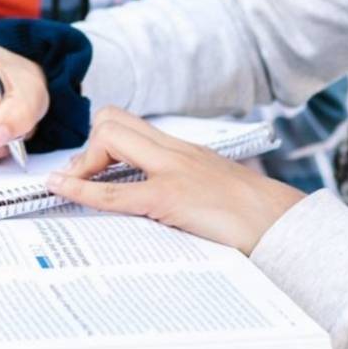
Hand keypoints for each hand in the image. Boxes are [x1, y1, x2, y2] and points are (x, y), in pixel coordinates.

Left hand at [49, 106, 304, 254]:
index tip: (91, 169)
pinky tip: (60, 189)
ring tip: (73, 187)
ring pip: (108, 139)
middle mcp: (174, 152)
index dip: (100, 141)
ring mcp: (172, 173)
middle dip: (88, 149)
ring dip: (83, 164)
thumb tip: (155, 202)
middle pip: (111, 120)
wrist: (287, 227)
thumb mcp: (214, 191)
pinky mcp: (171, 200)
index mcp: (183, 151)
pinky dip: (81, 190)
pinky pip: (115, 192)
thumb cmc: (255, 217)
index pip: (128, 123)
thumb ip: (185, 186)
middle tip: (85, 181)